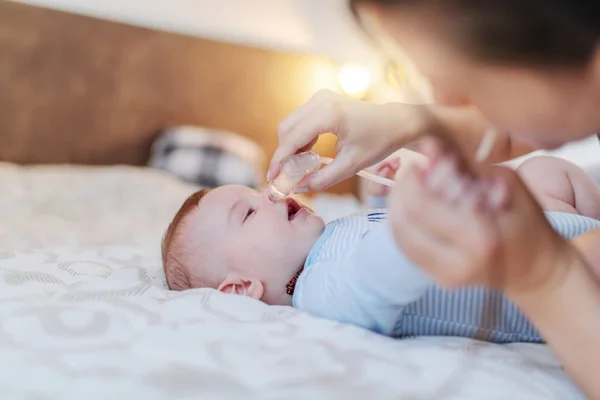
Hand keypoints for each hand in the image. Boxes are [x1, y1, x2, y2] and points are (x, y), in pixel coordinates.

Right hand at [267, 90, 427, 190]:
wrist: (395, 121)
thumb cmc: (378, 141)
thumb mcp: (352, 165)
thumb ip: (323, 178)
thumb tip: (298, 187)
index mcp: (329, 115)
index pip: (293, 138)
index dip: (280, 160)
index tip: (272, 178)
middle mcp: (321, 101)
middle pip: (286, 129)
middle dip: (284, 153)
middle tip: (288, 175)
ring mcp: (320, 97)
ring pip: (290, 124)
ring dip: (291, 146)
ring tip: (301, 166)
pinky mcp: (321, 99)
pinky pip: (300, 120)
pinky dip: (299, 137)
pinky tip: (309, 153)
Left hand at [387, 139, 571, 294]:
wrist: (536, 271)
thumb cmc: (527, 222)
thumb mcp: (507, 183)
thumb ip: (464, 165)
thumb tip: (428, 146)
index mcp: (480, 237)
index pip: (421, 203)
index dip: (414, 178)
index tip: (423, 163)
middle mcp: (457, 262)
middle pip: (403, 218)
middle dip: (403, 189)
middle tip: (415, 174)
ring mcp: (444, 276)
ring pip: (398, 233)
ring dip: (398, 205)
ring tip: (415, 189)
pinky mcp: (437, 280)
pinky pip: (405, 246)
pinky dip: (404, 222)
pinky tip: (416, 208)